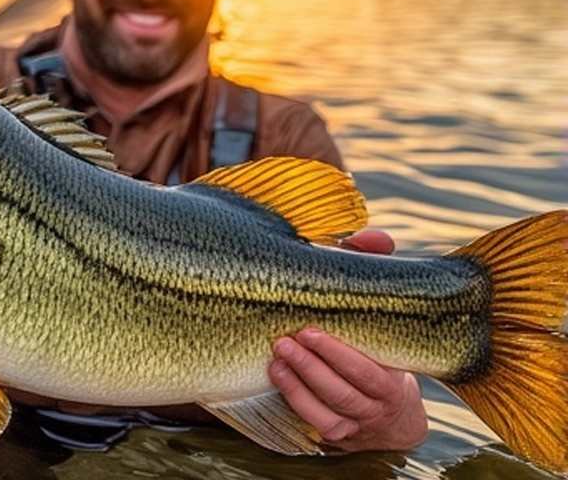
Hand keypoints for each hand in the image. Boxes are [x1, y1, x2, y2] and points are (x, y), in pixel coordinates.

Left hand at [268, 230, 428, 451]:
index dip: (342, 355)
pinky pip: (314, 424)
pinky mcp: (335, 434)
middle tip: (286, 338)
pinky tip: (276, 375)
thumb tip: (375, 238)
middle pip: (344, 391)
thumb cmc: (382, 346)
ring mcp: (355, 424)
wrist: (394, 412)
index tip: (311, 330)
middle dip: (313, 365)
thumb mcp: (386, 313)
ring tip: (277, 356)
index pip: (373, 372)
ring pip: (328, 410)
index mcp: (396, 378)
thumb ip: (376, 271)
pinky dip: (295, 401)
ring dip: (299, 384)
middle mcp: (377, 406)